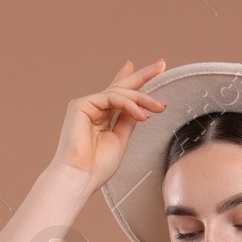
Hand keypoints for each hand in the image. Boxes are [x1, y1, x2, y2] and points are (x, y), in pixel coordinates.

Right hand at [50, 58, 168, 193]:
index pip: (120, 94)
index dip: (134, 80)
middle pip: (121, 86)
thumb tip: (140, 108)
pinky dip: (130, 105)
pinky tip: (142, 114)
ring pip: (120, 93)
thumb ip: (128, 121)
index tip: (153, 70)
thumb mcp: (121, 139)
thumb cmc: (97, 166)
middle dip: (142, 75)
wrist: (80, 177)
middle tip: (161, 64)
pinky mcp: (81, 104)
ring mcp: (86, 104)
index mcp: (102, 116)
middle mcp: (94, 107)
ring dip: (143, 99)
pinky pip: (112, 98)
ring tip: (159, 107)